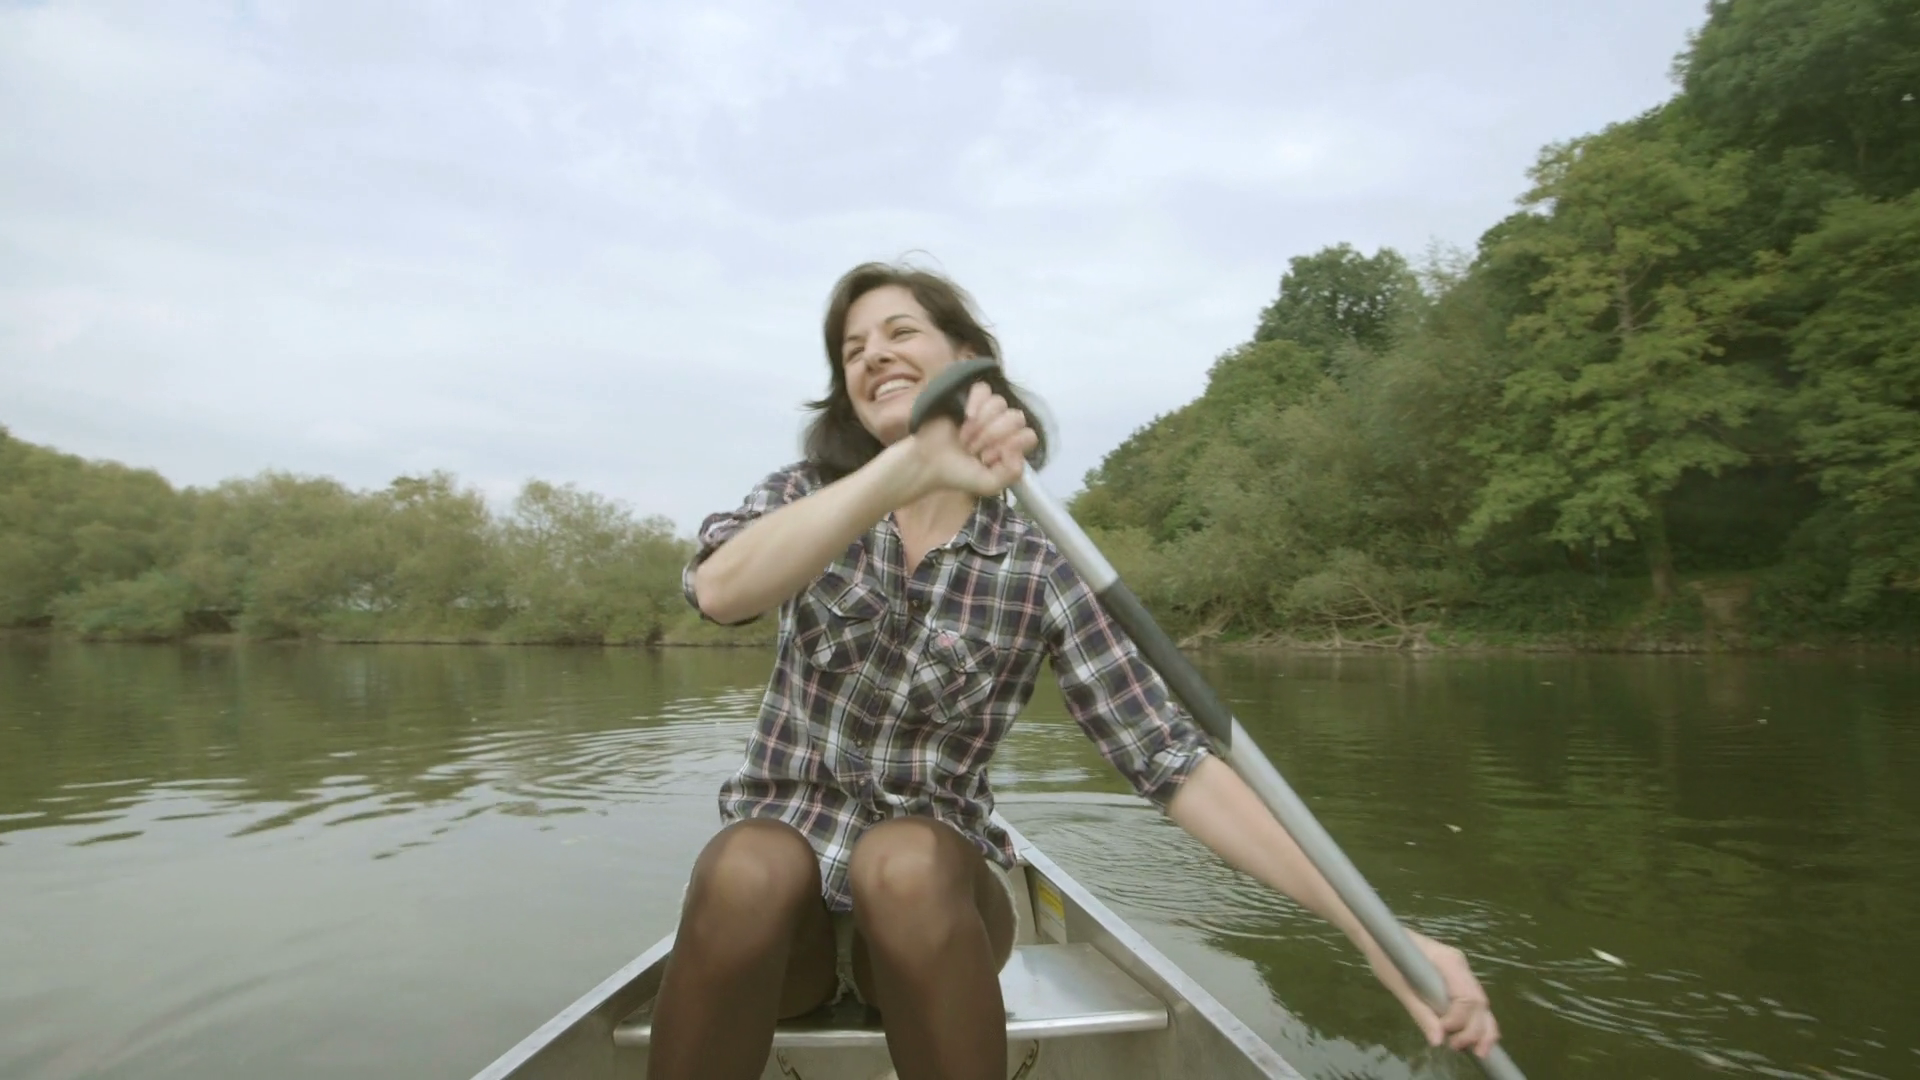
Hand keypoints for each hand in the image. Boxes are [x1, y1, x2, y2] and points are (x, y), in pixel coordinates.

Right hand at [906, 379, 1037, 496]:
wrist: (928, 462)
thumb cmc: (958, 474)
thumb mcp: (990, 484)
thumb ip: (1013, 473)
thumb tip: (1015, 448)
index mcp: (1012, 446)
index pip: (1029, 435)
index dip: (1010, 446)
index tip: (988, 458)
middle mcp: (1003, 426)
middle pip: (1016, 417)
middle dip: (992, 435)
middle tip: (973, 449)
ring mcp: (987, 410)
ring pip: (1000, 403)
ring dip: (980, 423)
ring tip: (965, 437)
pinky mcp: (970, 397)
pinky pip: (984, 389)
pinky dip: (976, 403)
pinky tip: (966, 416)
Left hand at [1366, 928, 1501, 1058]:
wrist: (1380, 935)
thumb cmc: (1386, 955)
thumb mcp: (1399, 985)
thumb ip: (1420, 1012)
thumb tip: (1438, 1041)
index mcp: (1449, 961)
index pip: (1467, 996)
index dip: (1460, 1020)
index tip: (1444, 1034)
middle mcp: (1460, 966)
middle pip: (1480, 1002)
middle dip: (1475, 1030)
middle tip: (1456, 1047)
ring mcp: (1461, 972)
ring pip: (1482, 1004)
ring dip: (1482, 1030)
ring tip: (1477, 1053)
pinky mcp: (1456, 980)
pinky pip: (1472, 1003)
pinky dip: (1476, 1022)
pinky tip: (1475, 1040)